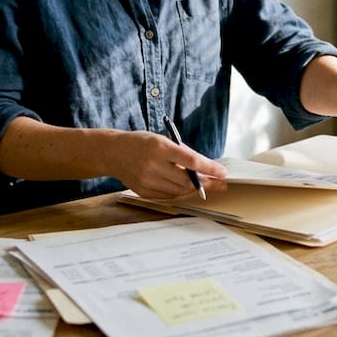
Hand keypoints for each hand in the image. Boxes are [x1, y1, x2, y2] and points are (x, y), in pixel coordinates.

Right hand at [109, 130, 227, 199]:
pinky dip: (179, 193)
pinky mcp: (143, 192)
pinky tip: (186, 188)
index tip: (222, 173)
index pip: (191, 161)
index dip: (210, 169)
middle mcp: (153, 165)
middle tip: (220, 184)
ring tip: (206, 185)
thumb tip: (204, 168)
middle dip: (207, 183)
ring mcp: (147, 180)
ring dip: (195, 189)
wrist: (113, 153)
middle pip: (187, 180)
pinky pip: (168, 196)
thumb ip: (182, 153)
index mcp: (160, 147)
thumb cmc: (141, 143)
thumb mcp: (162, 140)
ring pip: (179, 191)